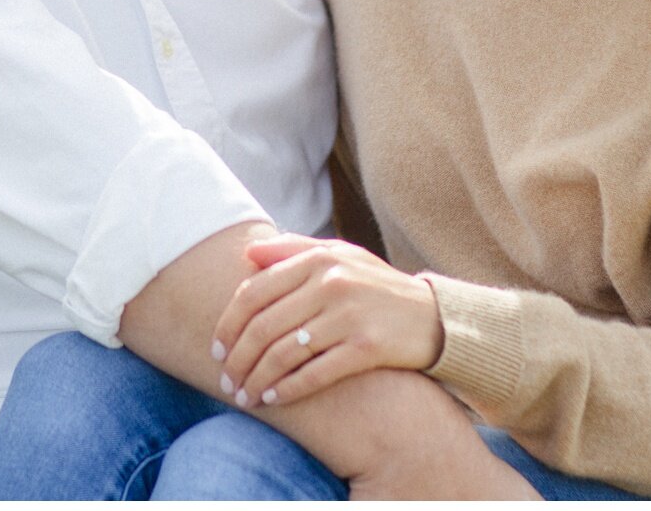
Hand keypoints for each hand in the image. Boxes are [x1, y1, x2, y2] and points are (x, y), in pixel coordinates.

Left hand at [212, 233, 444, 408]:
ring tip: (244, 396)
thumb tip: (247, 254)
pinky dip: (287, 389)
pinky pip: (314, 373)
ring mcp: (349, 315)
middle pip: (263, 326)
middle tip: (226, 381)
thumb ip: (293, 250)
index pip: (254, 292)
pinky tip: (273, 400)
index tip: (216, 349)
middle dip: (238, 359)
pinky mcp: (367, 346)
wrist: (433, 316)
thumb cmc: (377, 287)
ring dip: (256, 379)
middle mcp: (331, 283)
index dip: (228, 324)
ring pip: (283, 352)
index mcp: (319, 259)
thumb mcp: (340, 256)